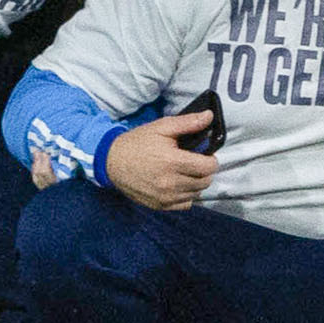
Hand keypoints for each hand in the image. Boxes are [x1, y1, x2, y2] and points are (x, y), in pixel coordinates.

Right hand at [104, 104, 221, 209]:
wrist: (112, 162)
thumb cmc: (138, 143)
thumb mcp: (162, 127)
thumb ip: (188, 123)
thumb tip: (209, 116)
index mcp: (172, 162)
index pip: (208, 168)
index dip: (211, 160)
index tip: (206, 155)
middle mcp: (170, 183)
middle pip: (205, 182)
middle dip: (204, 171)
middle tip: (195, 162)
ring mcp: (164, 197)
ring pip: (196, 193)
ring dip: (196, 183)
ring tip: (185, 172)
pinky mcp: (159, 205)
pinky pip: (185, 204)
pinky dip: (186, 195)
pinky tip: (178, 184)